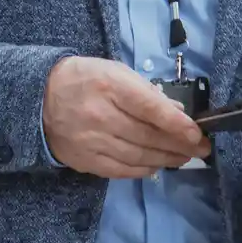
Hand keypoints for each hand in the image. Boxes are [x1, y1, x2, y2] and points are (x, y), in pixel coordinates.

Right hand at [42, 57, 209, 178]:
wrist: (40, 98)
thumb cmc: (86, 80)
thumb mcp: (116, 73)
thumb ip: (146, 92)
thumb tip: (177, 111)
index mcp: (110, 87)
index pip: (150, 108)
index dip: (176, 123)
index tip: (196, 132)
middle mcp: (100, 116)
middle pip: (147, 136)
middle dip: (179, 144)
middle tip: (201, 149)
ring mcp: (91, 141)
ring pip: (138, 156)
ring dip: (166, 159)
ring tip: (184, 158)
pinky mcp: (85, 160)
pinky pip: (121, 170)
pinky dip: (143, 170)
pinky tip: (157, 166)